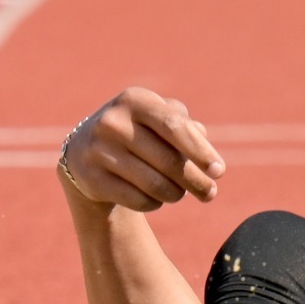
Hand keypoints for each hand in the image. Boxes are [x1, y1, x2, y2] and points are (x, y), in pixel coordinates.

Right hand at [59, 87, 225, 212]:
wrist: (84, 152)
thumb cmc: (139, 133)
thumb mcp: (160, 119)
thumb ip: (188, 128)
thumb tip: (207, 151)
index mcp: (135, 100)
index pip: (175, 127)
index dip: (201, 151)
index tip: (219, 172)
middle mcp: (113, 122)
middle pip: (168, 161)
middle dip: (195, 181)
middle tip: (209, 193)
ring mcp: (98, 150)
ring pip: (155, 185)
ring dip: (175, 194)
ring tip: (179, 193)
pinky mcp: (91, 178)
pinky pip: (137, 200)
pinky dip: (154, 203)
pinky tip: (154, 198)